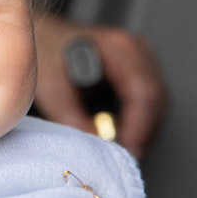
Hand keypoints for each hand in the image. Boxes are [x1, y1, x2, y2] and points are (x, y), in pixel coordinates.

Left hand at [33, 15, 167, 157]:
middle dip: (141, 135)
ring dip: (141, 132)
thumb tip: (93, 150)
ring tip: (119, 153)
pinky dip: (136, 124)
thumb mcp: (51, 86)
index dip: (138, 131)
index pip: (144, 95)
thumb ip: (71, 118)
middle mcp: (138, 51)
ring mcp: (141, 60)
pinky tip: (119, 137)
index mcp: (121, 48)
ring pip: (156, 106)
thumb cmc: (43, 51)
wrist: (40, 35)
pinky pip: (148, 104)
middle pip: (156, 103)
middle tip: (122, 161)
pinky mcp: (138, 71)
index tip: (125, 156)